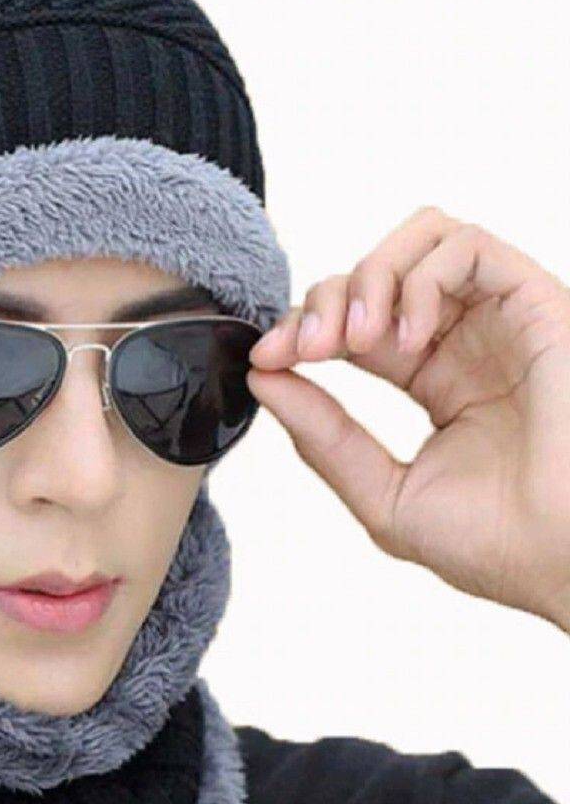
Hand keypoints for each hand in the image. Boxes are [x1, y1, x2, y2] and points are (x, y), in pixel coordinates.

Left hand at [245, 206, 569, 635]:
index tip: (267, 360)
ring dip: (367, 277)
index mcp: (436, 380)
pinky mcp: (538, 304)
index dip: (302, 330)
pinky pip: (468, 246)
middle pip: (376, 274)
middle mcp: (469, 341)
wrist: (566, 562)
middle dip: (321, 302)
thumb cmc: (497, 545)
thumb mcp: (383, 492)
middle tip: (303, 350)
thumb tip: (263, 378)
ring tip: (352, 339)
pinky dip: (418, 278)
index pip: (354, 325)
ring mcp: (501, 321)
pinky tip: (405, 339)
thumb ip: (323, 436)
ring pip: (421, 240)